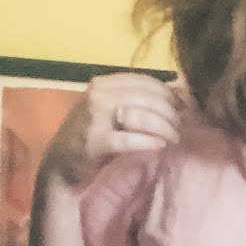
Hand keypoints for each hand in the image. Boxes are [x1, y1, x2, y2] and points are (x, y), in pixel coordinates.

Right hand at [37, 72, 192, 189]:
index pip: (145, 81)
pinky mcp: (94, 141)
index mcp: (103, 83)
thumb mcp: (110, 112)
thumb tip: (176, 94)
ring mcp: (94, 117)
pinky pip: (129, 139)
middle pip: (147, 96)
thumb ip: (135, 102)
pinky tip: (160, 145)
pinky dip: (148, 141)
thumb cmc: (91, 138)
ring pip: (141, 115)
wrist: (59, 165)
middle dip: (170, 111)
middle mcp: (97, 94)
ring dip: (164, 126)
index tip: (185, 107)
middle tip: (182, 126)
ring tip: (174, 137)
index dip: (169, 93)